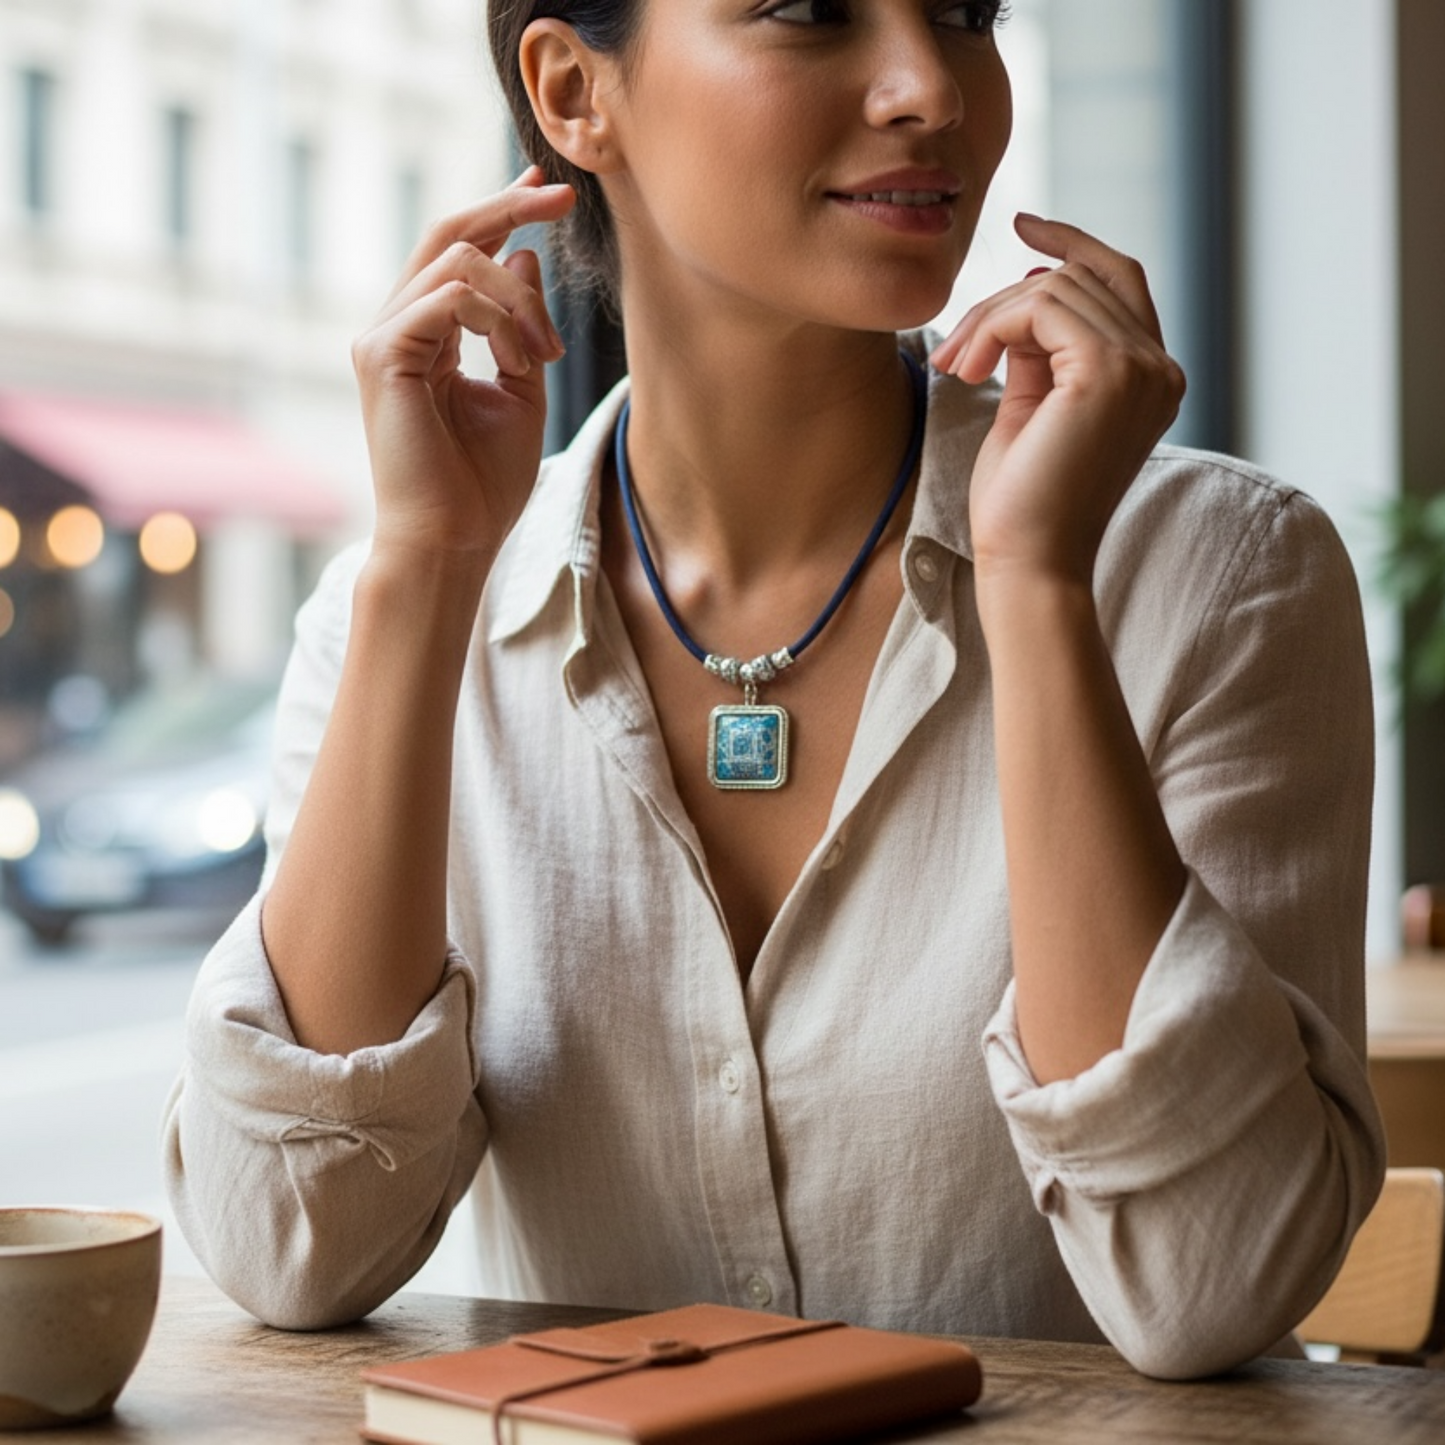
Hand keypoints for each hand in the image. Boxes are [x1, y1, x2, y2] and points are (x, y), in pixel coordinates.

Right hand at [351, 166, 575, 569]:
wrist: (453, 542)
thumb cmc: (482, 486)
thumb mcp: (521, 394)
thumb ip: (522, 328)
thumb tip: (526, 256)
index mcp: (425, 335)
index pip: (458, 251)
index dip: (502, 212)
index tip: (546, 191)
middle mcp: (395, 327)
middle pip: (448, 232)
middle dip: (509, 208)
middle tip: (562, 197)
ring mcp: (382, 337)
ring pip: (457, 259)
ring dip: (519, 300)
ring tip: (542, 356)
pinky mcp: (382, 355)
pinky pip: (450, 298)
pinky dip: (498, 320)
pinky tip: (519, 362)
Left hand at [930, 216, 1185, 586]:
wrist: (1028, 563)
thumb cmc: (1021, 502)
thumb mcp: (1033, 406)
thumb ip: (1042, 348)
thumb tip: (1031, 286)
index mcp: (1150, 379)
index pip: (1120, 280)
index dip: (1073, 246)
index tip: (1023, 226)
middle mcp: (1161, 369)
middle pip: (1079, 279)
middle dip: (1002, 302)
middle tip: (954, 353)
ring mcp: (1144, 368)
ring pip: (1054, 287)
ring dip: (987, 319)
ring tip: (958, 369)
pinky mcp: (1110, 372)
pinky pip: (1038, 306)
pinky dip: (991, 326)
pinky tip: (969, 370)